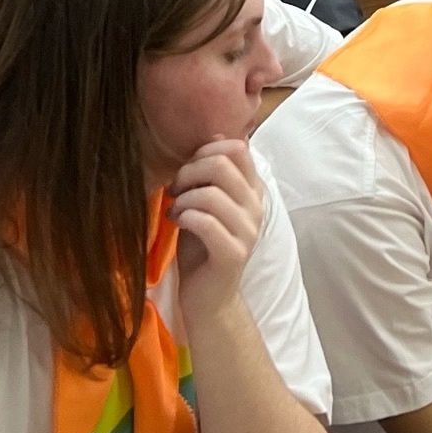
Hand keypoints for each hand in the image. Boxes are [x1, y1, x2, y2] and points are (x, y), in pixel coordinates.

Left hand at [172, 139, 264, 312]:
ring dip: (183, 198)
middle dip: (189, 171)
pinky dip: (184, 216)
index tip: (188, 168)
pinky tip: (178, 222)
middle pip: (222, 164)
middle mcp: (256, 207)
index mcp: (252, 190)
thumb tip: (216, 135)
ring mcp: (248, 231)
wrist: (209, 297)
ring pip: (211, 193)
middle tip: (175, 189)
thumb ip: (213, 173)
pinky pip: (205, 222)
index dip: (207, 149)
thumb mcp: (207, 202)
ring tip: (175, 210)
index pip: (239, 148)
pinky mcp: (233, 253)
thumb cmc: (203, 245)